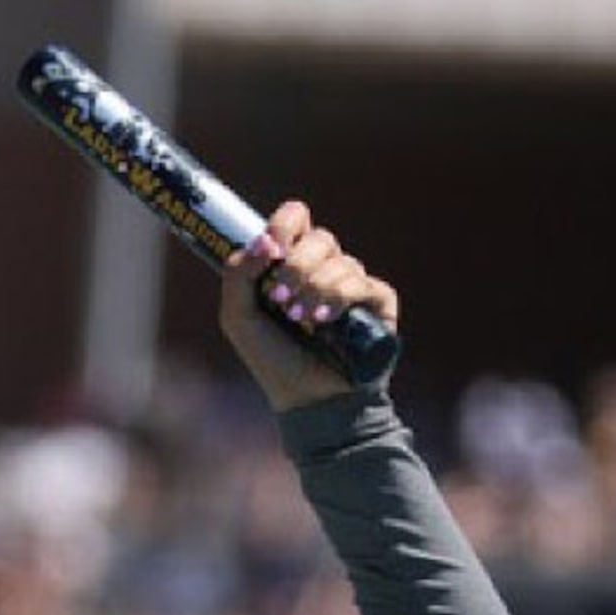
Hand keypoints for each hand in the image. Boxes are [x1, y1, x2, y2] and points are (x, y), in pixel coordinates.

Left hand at [218, 201, 399, 409]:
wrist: (307, 398)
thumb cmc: (271, 358)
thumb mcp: (237, 317)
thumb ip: (238, 274)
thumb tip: (264, 239)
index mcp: (290, 261)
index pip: (295, 216)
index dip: (284, 224)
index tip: (272, 249)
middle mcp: (324, 267)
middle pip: (319, 237)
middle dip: (296, 267)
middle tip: (281, 298)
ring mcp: (352, 283)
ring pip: (341, 261)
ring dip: (315, 291)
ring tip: (303, 322)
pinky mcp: (377, 302)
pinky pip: (363, 283)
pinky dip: (339, 300)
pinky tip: (325, 324)